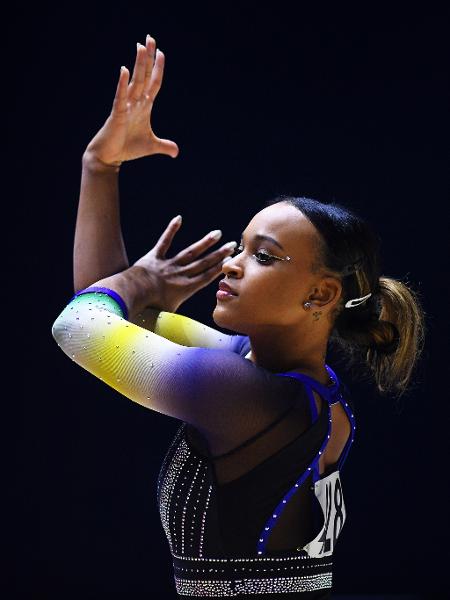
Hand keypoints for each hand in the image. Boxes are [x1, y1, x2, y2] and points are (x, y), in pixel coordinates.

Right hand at [84, 34, 178, 166]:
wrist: (110, 156)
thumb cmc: (128, 148)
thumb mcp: (151, 145)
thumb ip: (164, 146)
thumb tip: (176, 152)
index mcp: (144, 106)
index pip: (154, 83)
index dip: (158, 69)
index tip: (161, 52)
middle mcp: (135, 102)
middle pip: (144, 76)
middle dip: (148, 58)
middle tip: (150, 38)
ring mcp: (126, 106)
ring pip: (134, 82)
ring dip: (138, 64)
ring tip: (141, 46)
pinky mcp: (117, 113)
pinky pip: (120, 96)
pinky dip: (123, 84)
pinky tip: (124, 70)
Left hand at [131, 216, 236, 312]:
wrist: (134, 293)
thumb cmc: (150, 307)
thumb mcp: (169, 316)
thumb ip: (180, 320)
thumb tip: (187, 333)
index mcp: (186, 288)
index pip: (207, 276)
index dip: (219, 268)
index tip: (230, 260)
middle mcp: (181, 274)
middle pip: (203, 262)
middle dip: (219, 253)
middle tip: (232, 244)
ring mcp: (169, 264)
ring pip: (190, 252)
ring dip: (205, 243)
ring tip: (217, 233)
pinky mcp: (155, 257)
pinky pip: (164, 242)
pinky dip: (171, 230)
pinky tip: (179, 218)